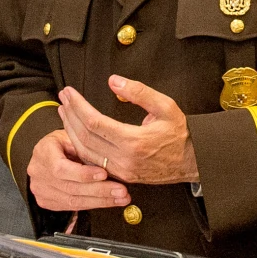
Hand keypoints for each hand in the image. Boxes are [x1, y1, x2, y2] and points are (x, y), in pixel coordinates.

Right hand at [27, 129, 127, 212]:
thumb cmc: (60, 144)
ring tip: (119, 198)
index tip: (104, 174)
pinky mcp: (47, 202)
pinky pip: (72, 206)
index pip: (61, 168)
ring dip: (100, 201)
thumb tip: (107, 160)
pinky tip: (108, 202)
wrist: (46, 154)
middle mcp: (39, 173)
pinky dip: (92, 204)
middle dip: (99, 190)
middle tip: (120, 190)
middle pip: (71, 187)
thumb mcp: (71, 137)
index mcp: (43, 153)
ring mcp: (41, 190)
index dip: (84, 174)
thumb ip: (84, 149)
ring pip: (73, 201)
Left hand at [57, 80, 198, 185]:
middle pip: (84, 136)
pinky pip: (93, 162)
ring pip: (85, 151)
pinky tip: (75, 133)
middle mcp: (124, 159)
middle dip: (69, 115)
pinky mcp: (122, 175)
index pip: (94, 121)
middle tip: (63, 98)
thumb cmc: (181, 134)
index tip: (69, 92)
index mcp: (133, 141)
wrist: (194, 161)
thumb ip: (139, 92)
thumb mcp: (165, 106)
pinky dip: (81, 146)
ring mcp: (121, 170)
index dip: (77, 105)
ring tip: (64, 112)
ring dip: (70, 130)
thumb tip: (114, 81)